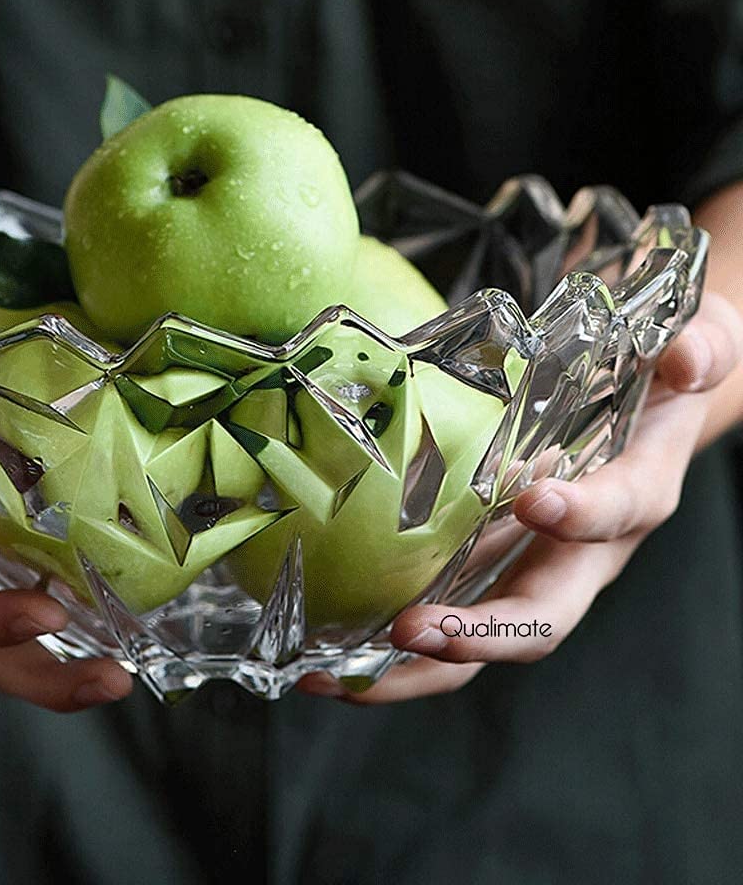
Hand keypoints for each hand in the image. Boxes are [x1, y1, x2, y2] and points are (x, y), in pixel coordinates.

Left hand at [299, 290, 742, 703]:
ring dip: (412, 664)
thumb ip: (698, 351)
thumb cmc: (662, 375)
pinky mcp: (489, 562)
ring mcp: (532, 564)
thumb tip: (682, 359)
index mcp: (638, 496)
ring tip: (332, 677)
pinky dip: (392, 641)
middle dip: (480, 635)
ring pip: (481, 638)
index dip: (586, 514)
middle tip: (411, 632)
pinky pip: (448, 610)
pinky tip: (326, 650)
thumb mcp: (696, 347)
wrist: (646, 404)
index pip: (621, 513)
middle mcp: (585, 551)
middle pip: (541, 618)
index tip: (538, 501)